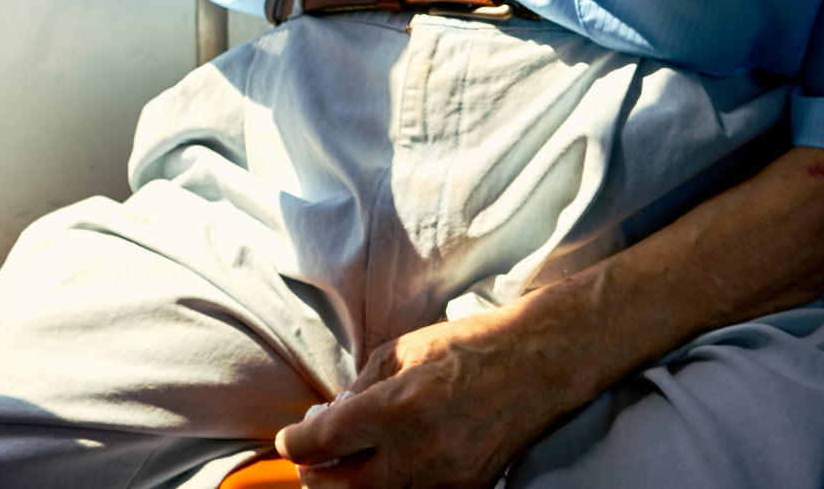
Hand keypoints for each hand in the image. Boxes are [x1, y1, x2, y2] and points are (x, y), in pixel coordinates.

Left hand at [273, 313, 581, 487]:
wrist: (535, 366)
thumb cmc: (465, 348)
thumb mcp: (400, 352)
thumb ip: (359, 390)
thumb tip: (327, 419)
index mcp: (399, 406)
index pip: (326, 441)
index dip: (296, 444)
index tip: (288, 440)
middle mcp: (420, 450)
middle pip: (343, 486)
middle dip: (315, 474)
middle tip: (309, 459)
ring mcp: (446, 478)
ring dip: (350, 486)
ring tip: (341, 466)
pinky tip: (381, 471)